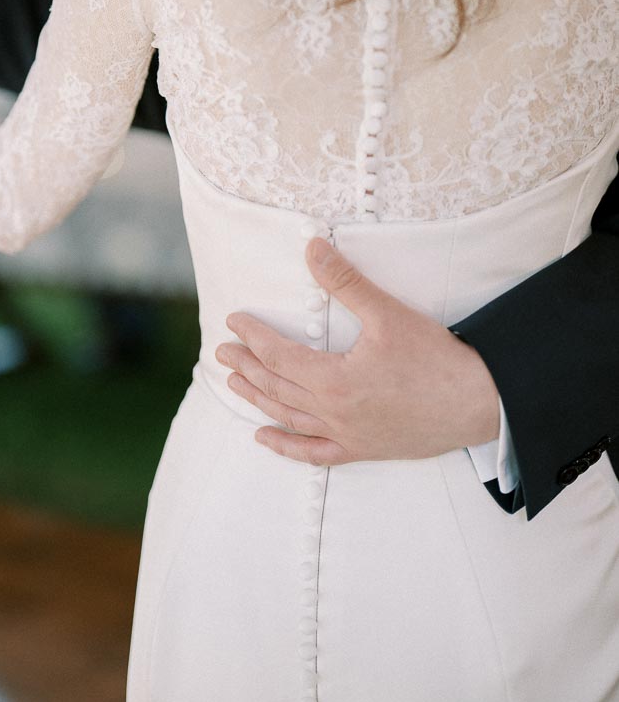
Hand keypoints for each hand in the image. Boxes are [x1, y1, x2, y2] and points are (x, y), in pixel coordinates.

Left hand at [216, 237, 500, 465]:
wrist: (479, 404)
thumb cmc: (436, 359)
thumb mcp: (387, 313)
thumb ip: (345, 281)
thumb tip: (312, 247)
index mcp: (334, 380)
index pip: (279, 357)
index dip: (254, 337)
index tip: (234, 321)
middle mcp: (334, 412)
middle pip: (276, 388)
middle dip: (247, 366)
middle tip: (222, 350)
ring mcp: (347, 434)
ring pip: (289, 419)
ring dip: (258, 400)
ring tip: (233, 383)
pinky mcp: (364, 450)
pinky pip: (315, 454)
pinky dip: (286, 447)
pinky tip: (264, 439)